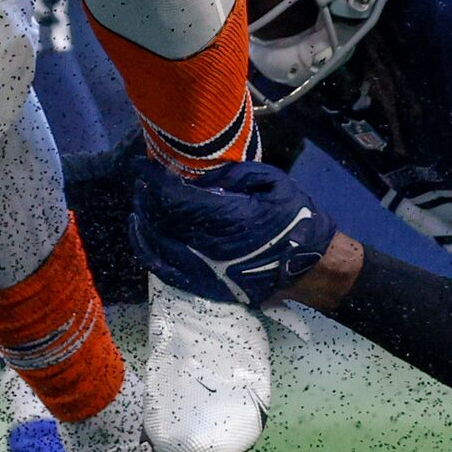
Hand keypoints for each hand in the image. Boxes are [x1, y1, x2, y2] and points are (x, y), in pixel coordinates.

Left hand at [129, 159, 336, 307]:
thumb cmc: (295, 220)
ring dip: (143, 219)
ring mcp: (204, 271)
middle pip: (161, 219)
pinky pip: (163, 269)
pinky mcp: (204, 286)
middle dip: (146, 196)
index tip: (140, 164)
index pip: (175, 197)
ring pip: (156, 244)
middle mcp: (210, 247)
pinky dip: (146, 249)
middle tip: (143, 179)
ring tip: (141, 200)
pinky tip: (142, 232)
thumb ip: (232, 174)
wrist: (311, 268)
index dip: (152, 179)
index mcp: (228, 219)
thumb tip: (196, 175)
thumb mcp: (271, 182)